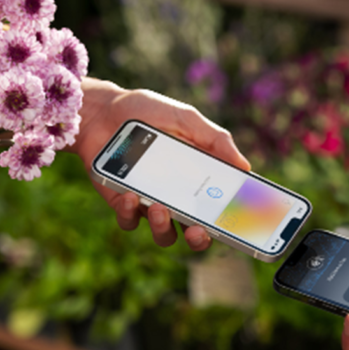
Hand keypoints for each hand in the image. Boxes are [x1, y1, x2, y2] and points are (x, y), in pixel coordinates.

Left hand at [69, 79, 251, 250]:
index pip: (219, 210)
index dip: (229, 223)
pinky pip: (129, 221)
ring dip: (163, 227)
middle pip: (194, 233)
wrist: (102, 110)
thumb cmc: (148, 112)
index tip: (236, 225)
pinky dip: (130, 213)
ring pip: (163, 233)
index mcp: (197, 181)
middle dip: (198, 239)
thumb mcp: (186, 119)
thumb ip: (216, 139)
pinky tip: (129, 195)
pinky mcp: (122, 203)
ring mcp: (149, 203)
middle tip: (197, 230)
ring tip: (159, 208)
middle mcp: (176, 198)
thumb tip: (245, 166)